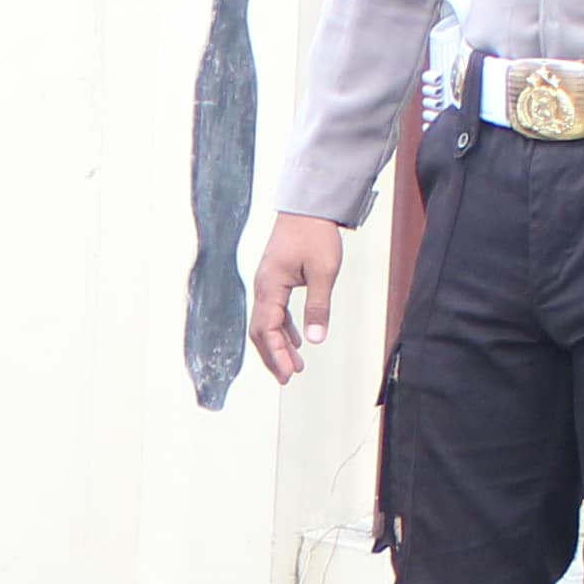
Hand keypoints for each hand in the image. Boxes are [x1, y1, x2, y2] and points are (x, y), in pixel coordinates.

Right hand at [250, 213, 347, 387]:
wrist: (308, 206)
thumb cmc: (315, 235)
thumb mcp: (323, 272)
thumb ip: (318, 307)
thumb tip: (316, 340)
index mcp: (269, 286)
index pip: (267, 330)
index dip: (276, 354)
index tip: (288, 374)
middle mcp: (262, 287)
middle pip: (260, 331)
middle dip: (273, 355)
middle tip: (288, 377)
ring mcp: (267, 282)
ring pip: (267, 322)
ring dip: (280, 344)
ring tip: (295, 365)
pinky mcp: (275, 278)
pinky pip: (274, 310)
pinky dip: (284, 328)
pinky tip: (298, 338)